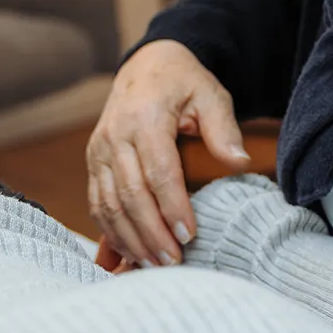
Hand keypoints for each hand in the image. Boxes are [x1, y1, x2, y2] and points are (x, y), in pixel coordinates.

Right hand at [86, 40, 246, 266]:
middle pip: (130, 194)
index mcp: (144, 118)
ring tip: (154, 264)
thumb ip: (224, 128)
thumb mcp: (211, 94)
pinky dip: (111, 231)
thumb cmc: (184, 83)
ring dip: (130, 239)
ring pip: (108, 204)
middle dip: (151, 233)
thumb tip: (239, 162)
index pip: (158, 171)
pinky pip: (97, 202)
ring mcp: (99, 151)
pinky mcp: (94, 162)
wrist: (147, 67)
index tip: (190, 235)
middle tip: (173, 262)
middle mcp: (115, 136)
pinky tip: (130, 252)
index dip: (172, 207)